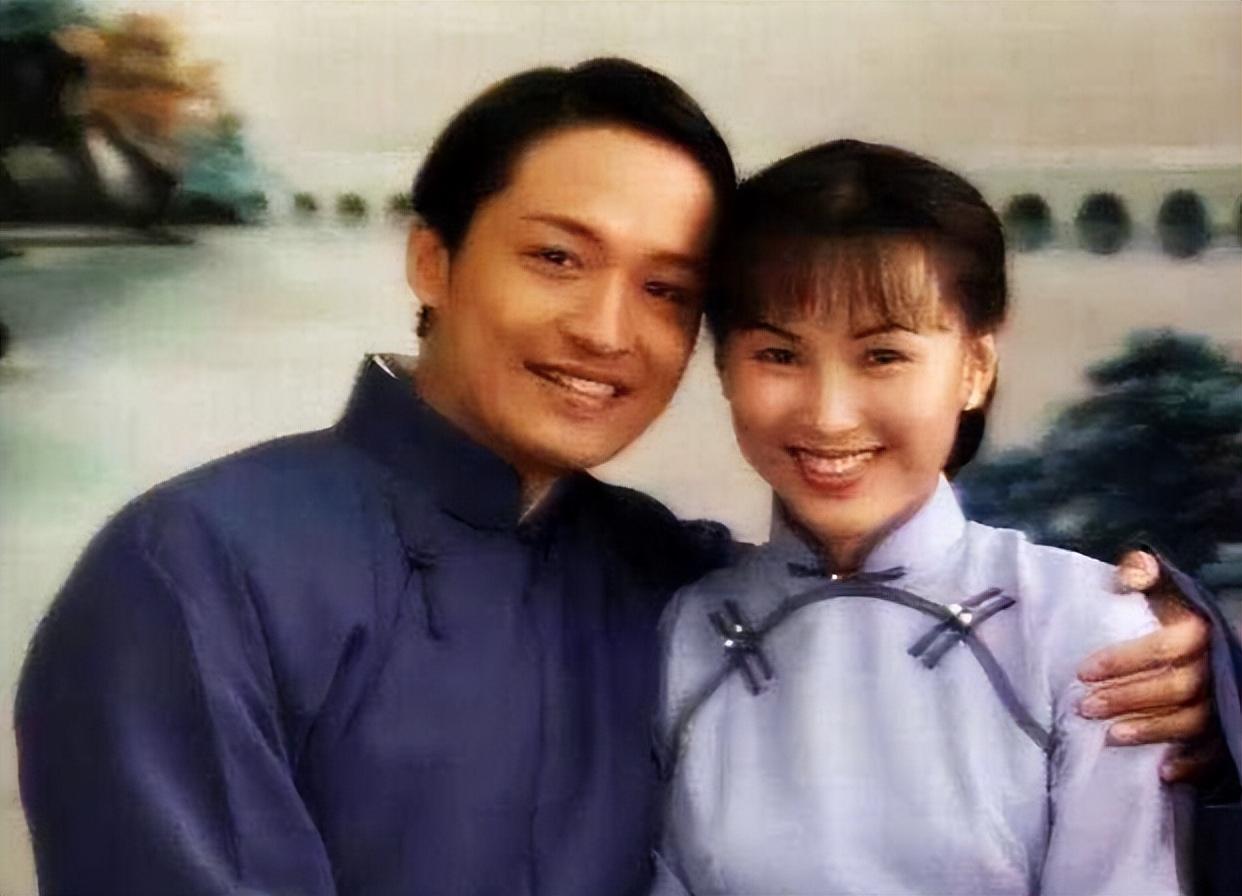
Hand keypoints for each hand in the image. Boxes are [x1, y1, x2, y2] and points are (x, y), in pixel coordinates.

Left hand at [1077, 549, 1216, 781]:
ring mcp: (1224, 700)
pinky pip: (1217, 751)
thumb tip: (1127, 576)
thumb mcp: (1160, 586)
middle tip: (1085, 707)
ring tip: (1110, 736)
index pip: (1161, 647)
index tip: (1083, 671)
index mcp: (1198, 631)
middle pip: (1173, 687)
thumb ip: (1141, 571)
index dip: (1122, 660)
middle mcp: (1215, 667)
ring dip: (1151, 730)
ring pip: (1193, 720)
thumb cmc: (1171, 611)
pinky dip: (1193, 764)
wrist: (1209, 635)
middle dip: (1127, 698)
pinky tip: (1163, 771)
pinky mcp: (1228, 727)